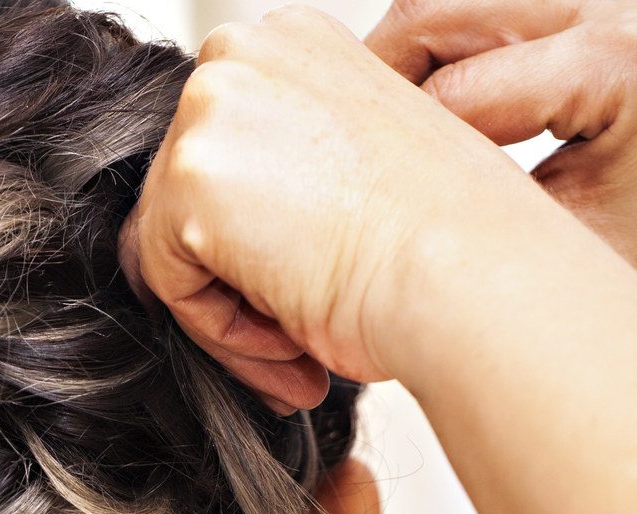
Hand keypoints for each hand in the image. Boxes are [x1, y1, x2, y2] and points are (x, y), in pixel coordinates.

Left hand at [121, 6, 553, 406]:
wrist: (472, 278)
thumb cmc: (446, 241)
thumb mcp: (351, 169)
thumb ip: (281, 166)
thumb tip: (226, 217)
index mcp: (287, 41)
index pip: (220, 153)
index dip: (255, 236)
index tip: (305, 286)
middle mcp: (241, 53)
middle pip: (180, 196)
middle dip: (234, 277)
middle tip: (297, 338)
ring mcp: (209, 108)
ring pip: (167, 242)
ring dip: (229, 310)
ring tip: (298, 348)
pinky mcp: (188, 178)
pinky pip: (164, 282)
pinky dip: (217, 331)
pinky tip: (288, 341)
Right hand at [366, 0, 636, 367]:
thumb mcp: (560, 251)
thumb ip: (465, 212)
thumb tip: (360, 203)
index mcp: (621, 62)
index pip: (448, 95)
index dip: (385, 157)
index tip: (345, 212)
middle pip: (432, 11)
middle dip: (375, 89)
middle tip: (348, 167)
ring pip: (445, 1)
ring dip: (402, 68)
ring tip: (387, 144)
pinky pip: (478, 9)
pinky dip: (440, 58)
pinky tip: (429, 118)